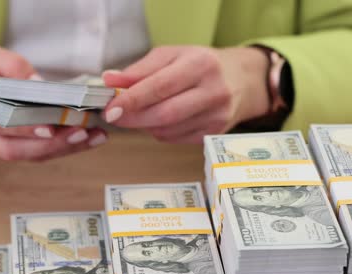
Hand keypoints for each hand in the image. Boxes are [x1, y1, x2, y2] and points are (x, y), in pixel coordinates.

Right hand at [0, 45, 106, 161]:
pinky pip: (36, 155)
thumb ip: (8, 64)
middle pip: (16, 148)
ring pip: (29, 157)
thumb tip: (37, 81)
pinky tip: (86, 139)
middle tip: (84, 131)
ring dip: (63, 149)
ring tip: (93, 136)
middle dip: (52, 143)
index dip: (24, 127)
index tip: (51, 124)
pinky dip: (62, 149)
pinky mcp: (10, 153)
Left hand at [102, 46, 270, 143]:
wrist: (242, 80)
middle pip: (165, 113)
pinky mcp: (215, 133)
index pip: (161, 86)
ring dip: (146, 125)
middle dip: (134, 118)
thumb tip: (110, 81)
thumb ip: (140, 69)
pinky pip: (176, 139)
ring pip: (168, 130)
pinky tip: (161, 120)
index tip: (111, 108)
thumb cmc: (202, 65)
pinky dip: (161, 132)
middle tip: (115, 117)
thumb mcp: (172, 55)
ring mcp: (217, 116)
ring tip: (141, 113)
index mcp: (201, 64)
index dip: (132, 100)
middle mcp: (213, 91)